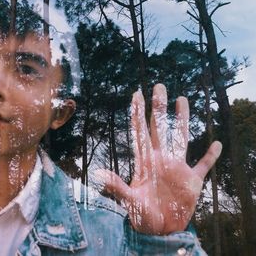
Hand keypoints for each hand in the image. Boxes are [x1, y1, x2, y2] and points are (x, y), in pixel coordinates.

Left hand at [95, 84, 221, 234]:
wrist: (160, 230)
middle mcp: (161, 160)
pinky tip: (216, 144)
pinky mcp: (192, 181)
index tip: (136, 94)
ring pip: (181, 138)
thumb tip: (99, 174)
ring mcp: (177, 168)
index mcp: (146, 162)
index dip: (138, 114)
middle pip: (160, 128)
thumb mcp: (129, 201)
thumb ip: (117, 186)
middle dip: (159, 107)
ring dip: (182, 120)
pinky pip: (204, 165)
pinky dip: (210, 156)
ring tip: (182, 99)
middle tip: (159, 85)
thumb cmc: (142, 216)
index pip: (140, 132)